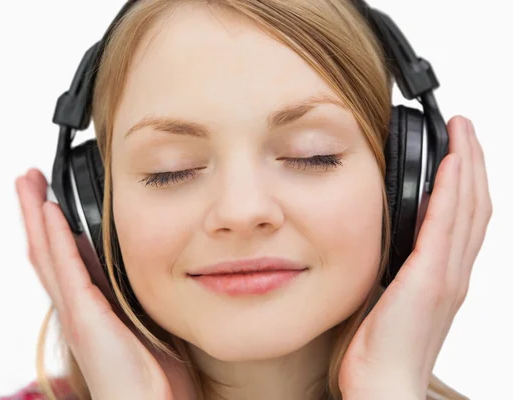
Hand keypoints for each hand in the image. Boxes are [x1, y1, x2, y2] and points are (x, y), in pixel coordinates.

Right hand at [15, 169, 195, 399]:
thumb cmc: (153, 380)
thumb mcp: (146, 326)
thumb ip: (139, 299)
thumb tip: (152, 271)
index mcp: (93, 307)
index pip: (67, 259)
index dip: (54, 228)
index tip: (50, 197)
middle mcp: (79, 307)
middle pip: (48, 251)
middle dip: (36, 213)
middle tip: (27, 179)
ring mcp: (78, 313)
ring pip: (48, 255)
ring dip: (36, 217)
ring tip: (26, 184)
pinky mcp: (85, 319)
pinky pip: (67, 271)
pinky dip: (56, 239)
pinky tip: (50, 212)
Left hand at [338, 116, 491, 398]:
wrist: (384, 385)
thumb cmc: (382, 350)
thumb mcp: (388, 297)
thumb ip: (396, 268)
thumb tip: (384, 242)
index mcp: (442, 276)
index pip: (463, 217)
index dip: (466, 180)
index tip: (459, 148)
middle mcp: (452, 272)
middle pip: (474, 205)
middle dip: (472, 161)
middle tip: (465, 128)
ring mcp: (446, 275)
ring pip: (467, 208)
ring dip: (466, 166)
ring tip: (462, 132)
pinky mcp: (430, 279)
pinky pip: (445, 226)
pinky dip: (452, 191)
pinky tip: (450, 163)